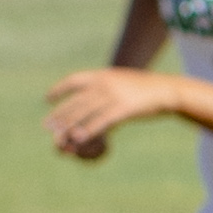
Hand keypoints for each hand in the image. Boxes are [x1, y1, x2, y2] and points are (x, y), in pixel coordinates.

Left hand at [45, 66, 167, 164]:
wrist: (166, 89)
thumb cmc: (144, 88)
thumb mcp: (122, 81)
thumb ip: (107, 86)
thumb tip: (93, 94)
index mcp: (103, 74)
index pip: (74, 80)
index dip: (60, 89)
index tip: (47, 98)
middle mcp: (105, 83)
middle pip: (77, 99)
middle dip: (60, 113)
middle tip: (46, 125)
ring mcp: (114, 95)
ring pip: (85, 111)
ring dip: (69, 124)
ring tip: (57, 135)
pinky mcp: (124, 109)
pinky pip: (102, 121)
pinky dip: (88, 129)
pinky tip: (78, 138)